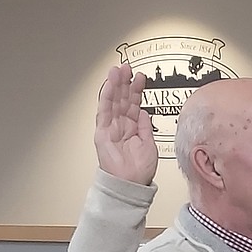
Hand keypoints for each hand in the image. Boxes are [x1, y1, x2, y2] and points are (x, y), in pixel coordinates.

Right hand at [95, 63, 156, 184]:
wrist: (131, 183)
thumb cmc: (139, 169)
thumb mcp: (149, 143)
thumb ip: (146, 126)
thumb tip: (144, 111)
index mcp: (132, 128)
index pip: (133, 104)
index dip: (137, 90)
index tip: (141, 77)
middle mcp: (120, 125)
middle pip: (122, 99)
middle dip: (125, 83)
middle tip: (128, 67)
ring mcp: (111, 128)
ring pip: (112, 102)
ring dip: (115, 85)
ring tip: (118, 70)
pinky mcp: (102, 132)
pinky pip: (104, 111)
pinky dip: (106, 97)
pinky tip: (110, 85)